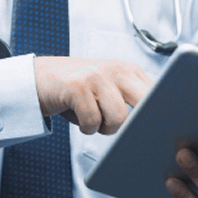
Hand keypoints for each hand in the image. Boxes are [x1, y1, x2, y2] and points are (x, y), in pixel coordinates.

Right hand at [33, 57, 151, 134]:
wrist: (38, 78)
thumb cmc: (78, 89)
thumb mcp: (110, 87)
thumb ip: (133, 99)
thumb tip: (157, 124)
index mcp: (130, 70)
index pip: (159, 95)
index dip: (157, 115)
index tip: (153, 128)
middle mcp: (117, 70)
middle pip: (145, 107)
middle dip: (134, 125)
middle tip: (115, 125)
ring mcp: (96, 76)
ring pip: (118, 119)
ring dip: (103, 128)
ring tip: (92, 118)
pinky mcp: (77, 87)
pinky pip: (92, 122)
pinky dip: (85, 127)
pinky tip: (77, 115)